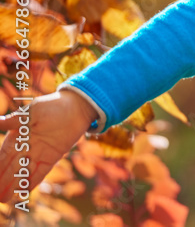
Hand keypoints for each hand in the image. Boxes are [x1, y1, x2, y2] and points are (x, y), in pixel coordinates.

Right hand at [0, 90, 96, 205]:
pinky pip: (41, 171)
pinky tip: (25, 190)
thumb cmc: (51, 105)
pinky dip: (33, 180)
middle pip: (12, 167)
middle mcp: (26, 147)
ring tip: (5, 199)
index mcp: (17, 137)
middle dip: (3, 181)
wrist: (75, 107)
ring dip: (15, 185)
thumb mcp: (32, 112)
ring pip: (24, 172)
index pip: (3, 156)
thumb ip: (14, 120)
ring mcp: (39, 153)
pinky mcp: (53, 156)